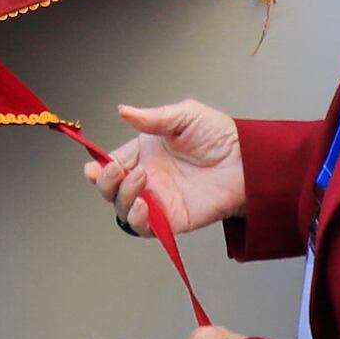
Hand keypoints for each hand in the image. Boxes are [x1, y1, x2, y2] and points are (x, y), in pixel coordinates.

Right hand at [96, 101, 248, 238]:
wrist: (246, 162)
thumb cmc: (219, 137)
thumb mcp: (184, 116)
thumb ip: (152, 118)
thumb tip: (122, 110)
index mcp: (145, 154)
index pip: (112, 164)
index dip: (99, 167)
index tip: (93, 166)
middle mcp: (148, 179)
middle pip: (111, 189)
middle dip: (104, 182)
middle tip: (116, 171)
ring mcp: (158, 201)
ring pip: (122, 209)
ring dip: (121, 197)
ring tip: (140, 179)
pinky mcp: (171, 220)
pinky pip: (144, 228)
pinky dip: (136, 220)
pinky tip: (142, 206)